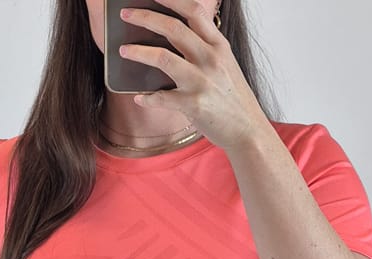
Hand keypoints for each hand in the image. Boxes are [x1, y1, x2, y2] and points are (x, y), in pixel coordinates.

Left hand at [117, 0, 267, 151]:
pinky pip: (161, 98)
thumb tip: (176, 39)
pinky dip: (146, 98)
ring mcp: (202, 82)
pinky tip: (139, 97)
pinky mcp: (193, 105)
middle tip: (126, 15)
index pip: (194, 12)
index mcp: (219, 46)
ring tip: (123, 51)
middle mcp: (211, 59)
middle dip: (145, 18)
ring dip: (138, 52)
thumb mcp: (226, 66)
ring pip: (162, 57)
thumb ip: (205, 50)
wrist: (248, 131)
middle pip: (173, 28)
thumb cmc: (234, 101)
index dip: (170, 0)